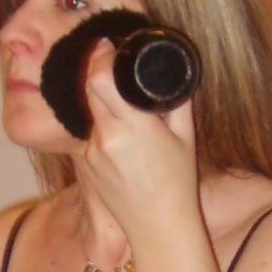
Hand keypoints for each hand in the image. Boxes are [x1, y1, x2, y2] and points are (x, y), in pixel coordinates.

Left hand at [78, 37, 198, 238]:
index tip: (107, 45)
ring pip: (89, 111)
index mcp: (132, 127)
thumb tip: (171, 71)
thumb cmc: (177, 183)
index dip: (100, 57)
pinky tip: (122, 141)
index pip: (100, 78)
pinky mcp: (85, 164)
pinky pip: (91, 133)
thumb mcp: (186, 136)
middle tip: (110, 61)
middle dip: (97, 70)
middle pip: (88, 87)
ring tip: (127, 111)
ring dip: (102, 102)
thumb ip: (177, 100)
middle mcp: (106, 138)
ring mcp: (91, 153)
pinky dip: (103, 127)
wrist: (158, 226)